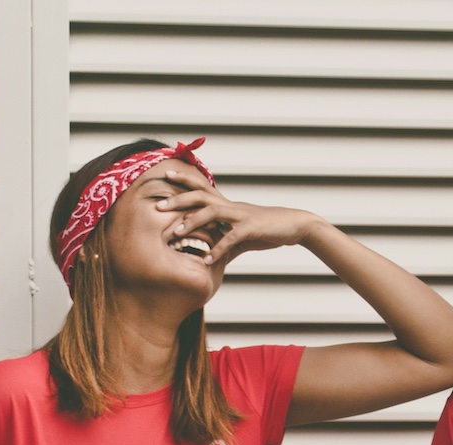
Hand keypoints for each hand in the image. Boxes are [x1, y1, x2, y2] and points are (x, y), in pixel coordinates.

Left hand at [157, 168, 322, 265]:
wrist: (295, 226)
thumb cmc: (268, 229)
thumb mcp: (242, 235)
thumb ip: (224, 243)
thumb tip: (209, 257)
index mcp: (227, 205)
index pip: (202, 187)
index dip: (184, 180)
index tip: (165, 175)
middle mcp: (231, 206)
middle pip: (201, 195)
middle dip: (178, 199)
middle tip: (158, 206)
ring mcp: (241, 215)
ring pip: (212, 212)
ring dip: (193, 222)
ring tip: (176, 234)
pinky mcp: (252, 228)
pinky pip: (231, 238)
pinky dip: (218, 249)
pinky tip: (206, 261)